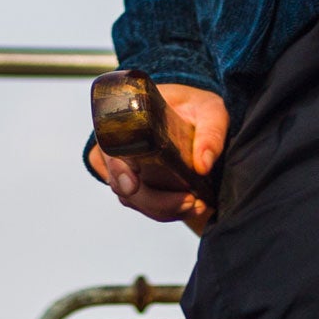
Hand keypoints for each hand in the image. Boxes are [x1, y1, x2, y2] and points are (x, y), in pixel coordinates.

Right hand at [88, 83, 227, 233]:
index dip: (116, 169)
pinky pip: (143, 205)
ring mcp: (125, 168)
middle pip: (121, 184)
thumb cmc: (195, 107)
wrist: (193, 116)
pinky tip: (191, 207)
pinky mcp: (138, 184)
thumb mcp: (209, 110)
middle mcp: (118, 145)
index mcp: (125, 119)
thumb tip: (202, 166)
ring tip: (196, 205)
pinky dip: (166, 211)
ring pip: (133, 199)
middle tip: (189, 201)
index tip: (132, 185)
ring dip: (163, 209)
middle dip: (154, 201)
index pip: (108, 147)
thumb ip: (210, 133)